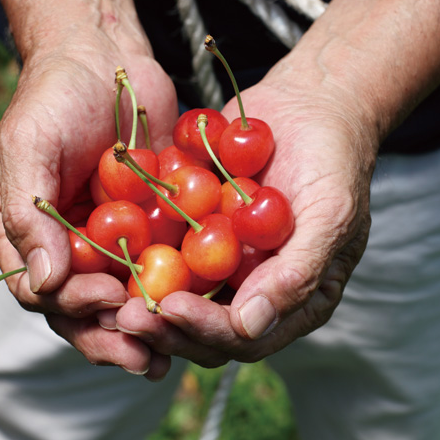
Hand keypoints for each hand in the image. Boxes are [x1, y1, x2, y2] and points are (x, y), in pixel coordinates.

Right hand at [0, 35, 177, 378]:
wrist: (105, 58)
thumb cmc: (54, 97)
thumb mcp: (27, 148)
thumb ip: (28, 215)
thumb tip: (43, 285)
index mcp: (24, 236)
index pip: (42, 292)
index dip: (74, 307)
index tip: (109, 301)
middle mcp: (64, 247)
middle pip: (84, 309)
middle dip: (113, 334)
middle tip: (145, 355)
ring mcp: (107, 240)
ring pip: (124, 297)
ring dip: (146, 327)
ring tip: (172, 355)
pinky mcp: (148, 227)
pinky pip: (161, 266)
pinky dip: (177, 291)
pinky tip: (202, 309)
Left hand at [114, 67, 376, 366]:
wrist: (310, 102)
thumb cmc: (333, 157)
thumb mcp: (329, 213)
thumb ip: (297, 273)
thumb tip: (251, 327)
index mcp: (294, 300)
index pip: (245, 337)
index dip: (205, 329)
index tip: (168, 308)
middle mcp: (255, 289)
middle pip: (204, 330)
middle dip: (164, 326)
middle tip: (124, 313)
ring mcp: (225, 263)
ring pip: (178, 298)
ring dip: (144, 300)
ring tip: (106, 291)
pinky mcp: (198, 234)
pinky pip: (165, 254)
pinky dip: (139, 257)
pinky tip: (108, 248)